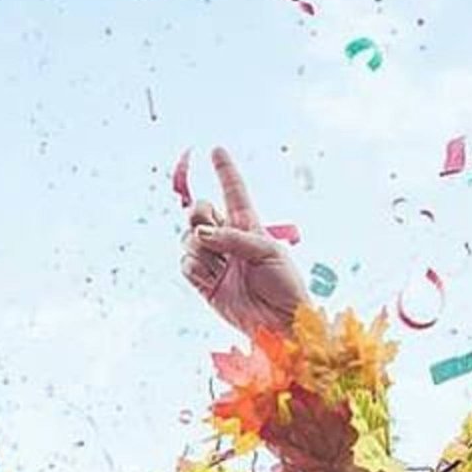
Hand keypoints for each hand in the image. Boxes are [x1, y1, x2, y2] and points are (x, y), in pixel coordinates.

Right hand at [179, 148, 307, 337]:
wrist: (279, 323)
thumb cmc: (285, 285)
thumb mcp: (268, 251)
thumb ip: (234, 237)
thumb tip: (201, 234)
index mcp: (249, 226)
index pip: (234, 192)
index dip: (225, 171)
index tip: (216, 149)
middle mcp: (228, 240)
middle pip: (200, 211)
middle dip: (199, 213)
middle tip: (208, 227)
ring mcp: (214, 261)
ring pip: (188, 239)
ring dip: (200, 248)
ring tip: (220, 265)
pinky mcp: (203, 283)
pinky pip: (186, 265)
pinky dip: (195, 268)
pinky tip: (212, 279)